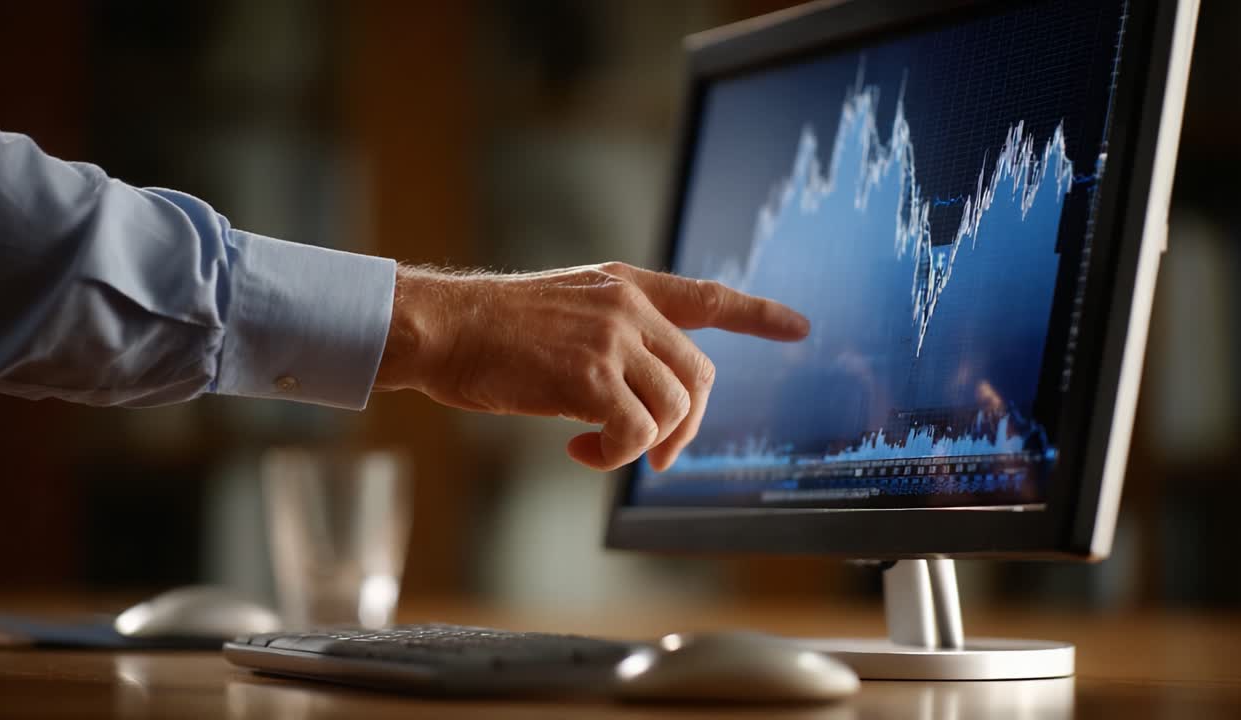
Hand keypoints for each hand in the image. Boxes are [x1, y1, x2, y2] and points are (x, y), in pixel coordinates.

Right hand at [375, 262, 808, 470]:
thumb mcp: (565, 312)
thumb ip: (613, 336)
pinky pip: (633, 434)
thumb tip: (645, 397)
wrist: (441, 325)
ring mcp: (611, 337)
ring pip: (671, 410)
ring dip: (641, 446)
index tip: (799, 326)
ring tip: (594, 448)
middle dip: (687, 426)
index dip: (758, 314)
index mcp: (624, 285)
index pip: (708, 295)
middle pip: (698, 375)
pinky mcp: (588, 376)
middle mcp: (627, 305)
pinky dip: (612, 456)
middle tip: (656, 455)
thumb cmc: (490, 330)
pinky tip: (578, 450)